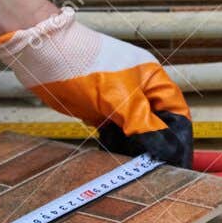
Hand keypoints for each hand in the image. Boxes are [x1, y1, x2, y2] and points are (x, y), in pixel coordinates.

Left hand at [0, 8, 193, 166]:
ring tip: (133, 165)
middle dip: (155, 145)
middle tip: (153, 169)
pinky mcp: (99, 110)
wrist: (44, 54)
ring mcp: (118, 100)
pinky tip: (113, 154)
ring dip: (134, 147)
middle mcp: (139, 90)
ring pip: (135, 131)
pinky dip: (116, 144)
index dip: (178, 137)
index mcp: (153, 79)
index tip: (176, 162)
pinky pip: (115, 132)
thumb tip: (164, 149)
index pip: (176, 113)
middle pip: (157, 124)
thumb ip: (144, 125)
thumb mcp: (119, 98)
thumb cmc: (83, 64)